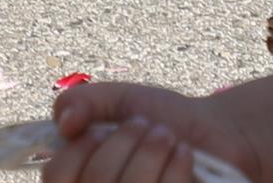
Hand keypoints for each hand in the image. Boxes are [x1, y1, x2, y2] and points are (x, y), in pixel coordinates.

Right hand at [47, 82, 264, 182]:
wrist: (216, 133)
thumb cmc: (164, 118)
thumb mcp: (120, 99)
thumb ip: (84, 100)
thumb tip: (63, 122)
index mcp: (84, 177)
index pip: (56, 177)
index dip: (78, 150)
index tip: (101, 130)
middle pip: (95, 180)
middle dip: (125, 141)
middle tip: (148, 126)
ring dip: (152, 151)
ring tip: (169, 138)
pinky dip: (176, 166)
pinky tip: (185, 156)